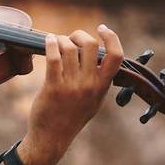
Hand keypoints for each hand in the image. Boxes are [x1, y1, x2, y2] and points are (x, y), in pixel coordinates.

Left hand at [15, 25, 122, 164]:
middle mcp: (90, 85)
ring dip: (61, 39)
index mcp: (102, 86)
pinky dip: (50, 43)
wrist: (53, 136)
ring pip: (69, 48)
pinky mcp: (53, 87)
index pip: (116, 56)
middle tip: (71, 38)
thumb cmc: (72, 115)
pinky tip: (48, 41)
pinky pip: (53, 57)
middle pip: (91, 45)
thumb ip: (98, 79)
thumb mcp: (94, 99)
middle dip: (79, 34)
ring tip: (56, 42)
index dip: (112, 38)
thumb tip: (100, 55)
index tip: (102, 28)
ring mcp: (72, 86)